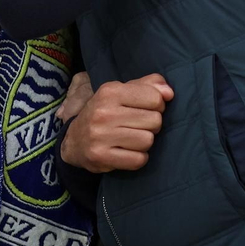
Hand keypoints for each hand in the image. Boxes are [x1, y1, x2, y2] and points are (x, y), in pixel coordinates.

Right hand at [59, 74, 173, 172]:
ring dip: (144, 143)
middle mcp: (103, 112)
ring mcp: (100, 135)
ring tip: (130, 139)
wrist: (75, 140)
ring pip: (148, 141)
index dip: (156, 105)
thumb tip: (169, 93)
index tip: (144, 109)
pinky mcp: (100, 156)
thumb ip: (149, 86)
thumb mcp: (122, 92)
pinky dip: (137, 158)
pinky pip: (138, 160)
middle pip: (154, 121)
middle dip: (151, 125)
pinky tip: (126, 152)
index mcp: (110, 91)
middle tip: (136, 126)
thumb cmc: (106, 113)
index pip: (155, 98)